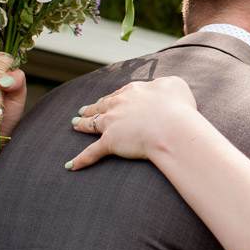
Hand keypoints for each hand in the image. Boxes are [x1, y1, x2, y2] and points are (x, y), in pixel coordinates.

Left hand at [68, 77, 198, 169]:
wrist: (172, 127)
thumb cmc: (178, 107)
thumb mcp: (176, 86)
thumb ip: (165, 84)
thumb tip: (162, 87)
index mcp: (134, 91)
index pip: (121, 93)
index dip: (115, 97)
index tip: (110, 99)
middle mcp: (119, 104)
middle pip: (101, 106)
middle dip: (93, 107)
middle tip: (84, 110)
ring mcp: (112, 123)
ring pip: (91, 124)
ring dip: (81, 124)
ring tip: (74, 124)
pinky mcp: (109, 143)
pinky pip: (91, 153)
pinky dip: (80, 160)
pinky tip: (71, 165)